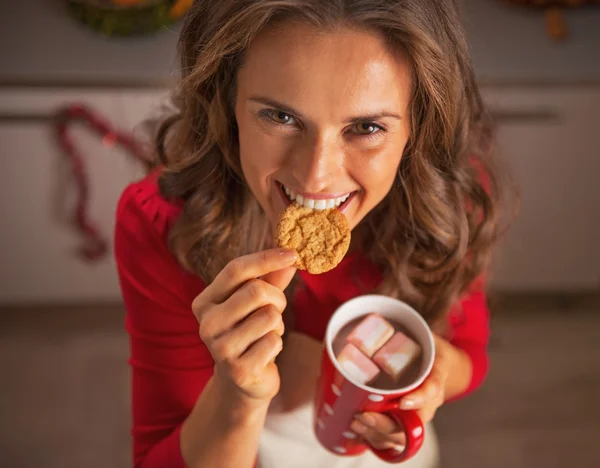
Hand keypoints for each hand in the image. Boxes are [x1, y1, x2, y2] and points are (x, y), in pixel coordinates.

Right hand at [191, 248, 296, 403]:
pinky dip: (277, 344)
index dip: (266, 258)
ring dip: (278, 324)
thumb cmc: (249, 332)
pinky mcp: (239, 370)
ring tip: (266, 334)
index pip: (235, 269)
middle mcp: (207, 324)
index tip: (292, 253)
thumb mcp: (256, 303)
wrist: (241, 381)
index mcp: (205, 302)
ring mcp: (220, 349)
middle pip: (256, 291)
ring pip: (269, 316)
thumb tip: (291, 259)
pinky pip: (274, 341)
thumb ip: (270, 279)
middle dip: (277, 298)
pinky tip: (264, 353)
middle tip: (275, 310)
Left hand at [350, 335, 449, 449]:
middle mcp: (430, 401)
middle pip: (413, 423)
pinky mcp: (406, 422)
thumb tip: (381, 315)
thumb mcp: (427, 335)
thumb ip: (410, 329)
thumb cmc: (431, 349)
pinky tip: (357, 432)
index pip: (433, 389)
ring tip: (355, 423)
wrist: (443, 367)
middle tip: (363, 416)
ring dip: (378, 434)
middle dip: (387, 425)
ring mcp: (418, 415)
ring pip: (402, 436)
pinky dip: (376, 439)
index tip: (402, 403)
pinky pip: (394, 439)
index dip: (419, 399)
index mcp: (437, 376)